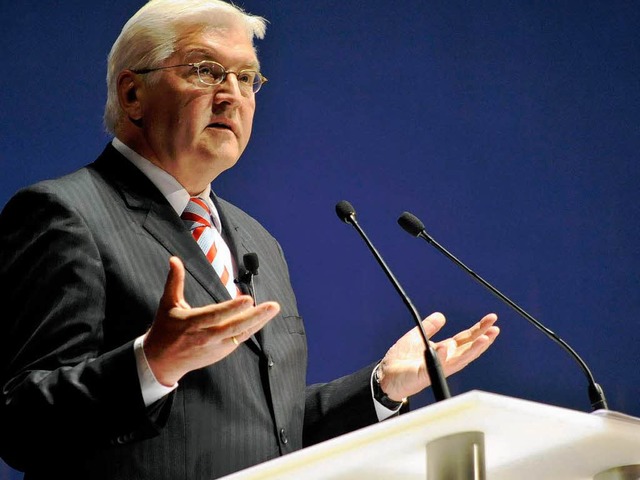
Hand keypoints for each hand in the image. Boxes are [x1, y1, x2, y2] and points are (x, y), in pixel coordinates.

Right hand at [143, 256, 279, 385]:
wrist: (162, 362)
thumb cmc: (165, 329)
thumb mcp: (167, 303)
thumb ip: (174, 281)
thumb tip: (174, 259)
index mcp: (192, 323)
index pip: (215, 315)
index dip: (232, 308)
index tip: (248, 299)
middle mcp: (206, 336)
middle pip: (234, 326)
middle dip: (255, 316)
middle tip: (272, 306)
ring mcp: (215, 347)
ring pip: (240, 334)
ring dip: (258, 322)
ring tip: (273, 309)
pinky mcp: (221, 352)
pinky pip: (240, 339)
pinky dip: (252, 329)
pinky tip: (263, 319)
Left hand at [378, 312, 498, 400]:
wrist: (385, 375)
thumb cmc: (401, 360)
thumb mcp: (416, 336)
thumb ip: (429, 327)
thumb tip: (441, 316)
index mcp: (444, 351)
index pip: (465, 339)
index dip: (478, 329)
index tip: (491, 319)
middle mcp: (444, 360)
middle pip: (468, 349)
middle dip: (483, 339)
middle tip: (496, 328)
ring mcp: (436, 368)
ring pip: (459, 360)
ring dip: (473, 350)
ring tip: (485, 339)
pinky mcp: (424, 375)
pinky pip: (436, 366)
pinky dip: (443, 356)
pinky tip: (449, 347)